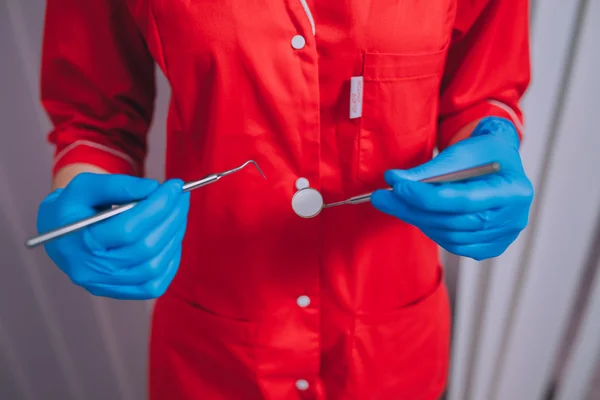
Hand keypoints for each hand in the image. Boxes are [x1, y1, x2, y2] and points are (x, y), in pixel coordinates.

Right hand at [36, 173, 189, 298]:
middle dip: (170, 218)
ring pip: (154, 266)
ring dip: (175, 235)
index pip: (127, 229)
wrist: (61, 233)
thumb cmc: (74, 207)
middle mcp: (92, 271)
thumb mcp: (85, 186)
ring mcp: (107, 286)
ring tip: (179, 211)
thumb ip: (117, 185)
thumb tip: (154, 188)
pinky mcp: (121, 293)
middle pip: (145, 248)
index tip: (174, 187)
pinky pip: (156, 283)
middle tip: (181, 196)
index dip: (156, 207)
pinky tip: (173, 235)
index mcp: (79, 243)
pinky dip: (172, 258)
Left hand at [371, 116, 533, 260]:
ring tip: (397, 202)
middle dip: (412, 209)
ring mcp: (503, 237)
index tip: (397, 187)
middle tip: (381, 197)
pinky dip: (432, 229)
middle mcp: (513, 219)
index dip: (426, 196)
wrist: (501, 163)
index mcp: (513, 190)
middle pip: (453, 221)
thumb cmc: (483, 154)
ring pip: (449, 236)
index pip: (462, 199)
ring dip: (418, 219)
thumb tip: (394, 180)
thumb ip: (429, 170)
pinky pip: (454, 244)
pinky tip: (419, 215)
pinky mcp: (490, 247)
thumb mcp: (460, 152)